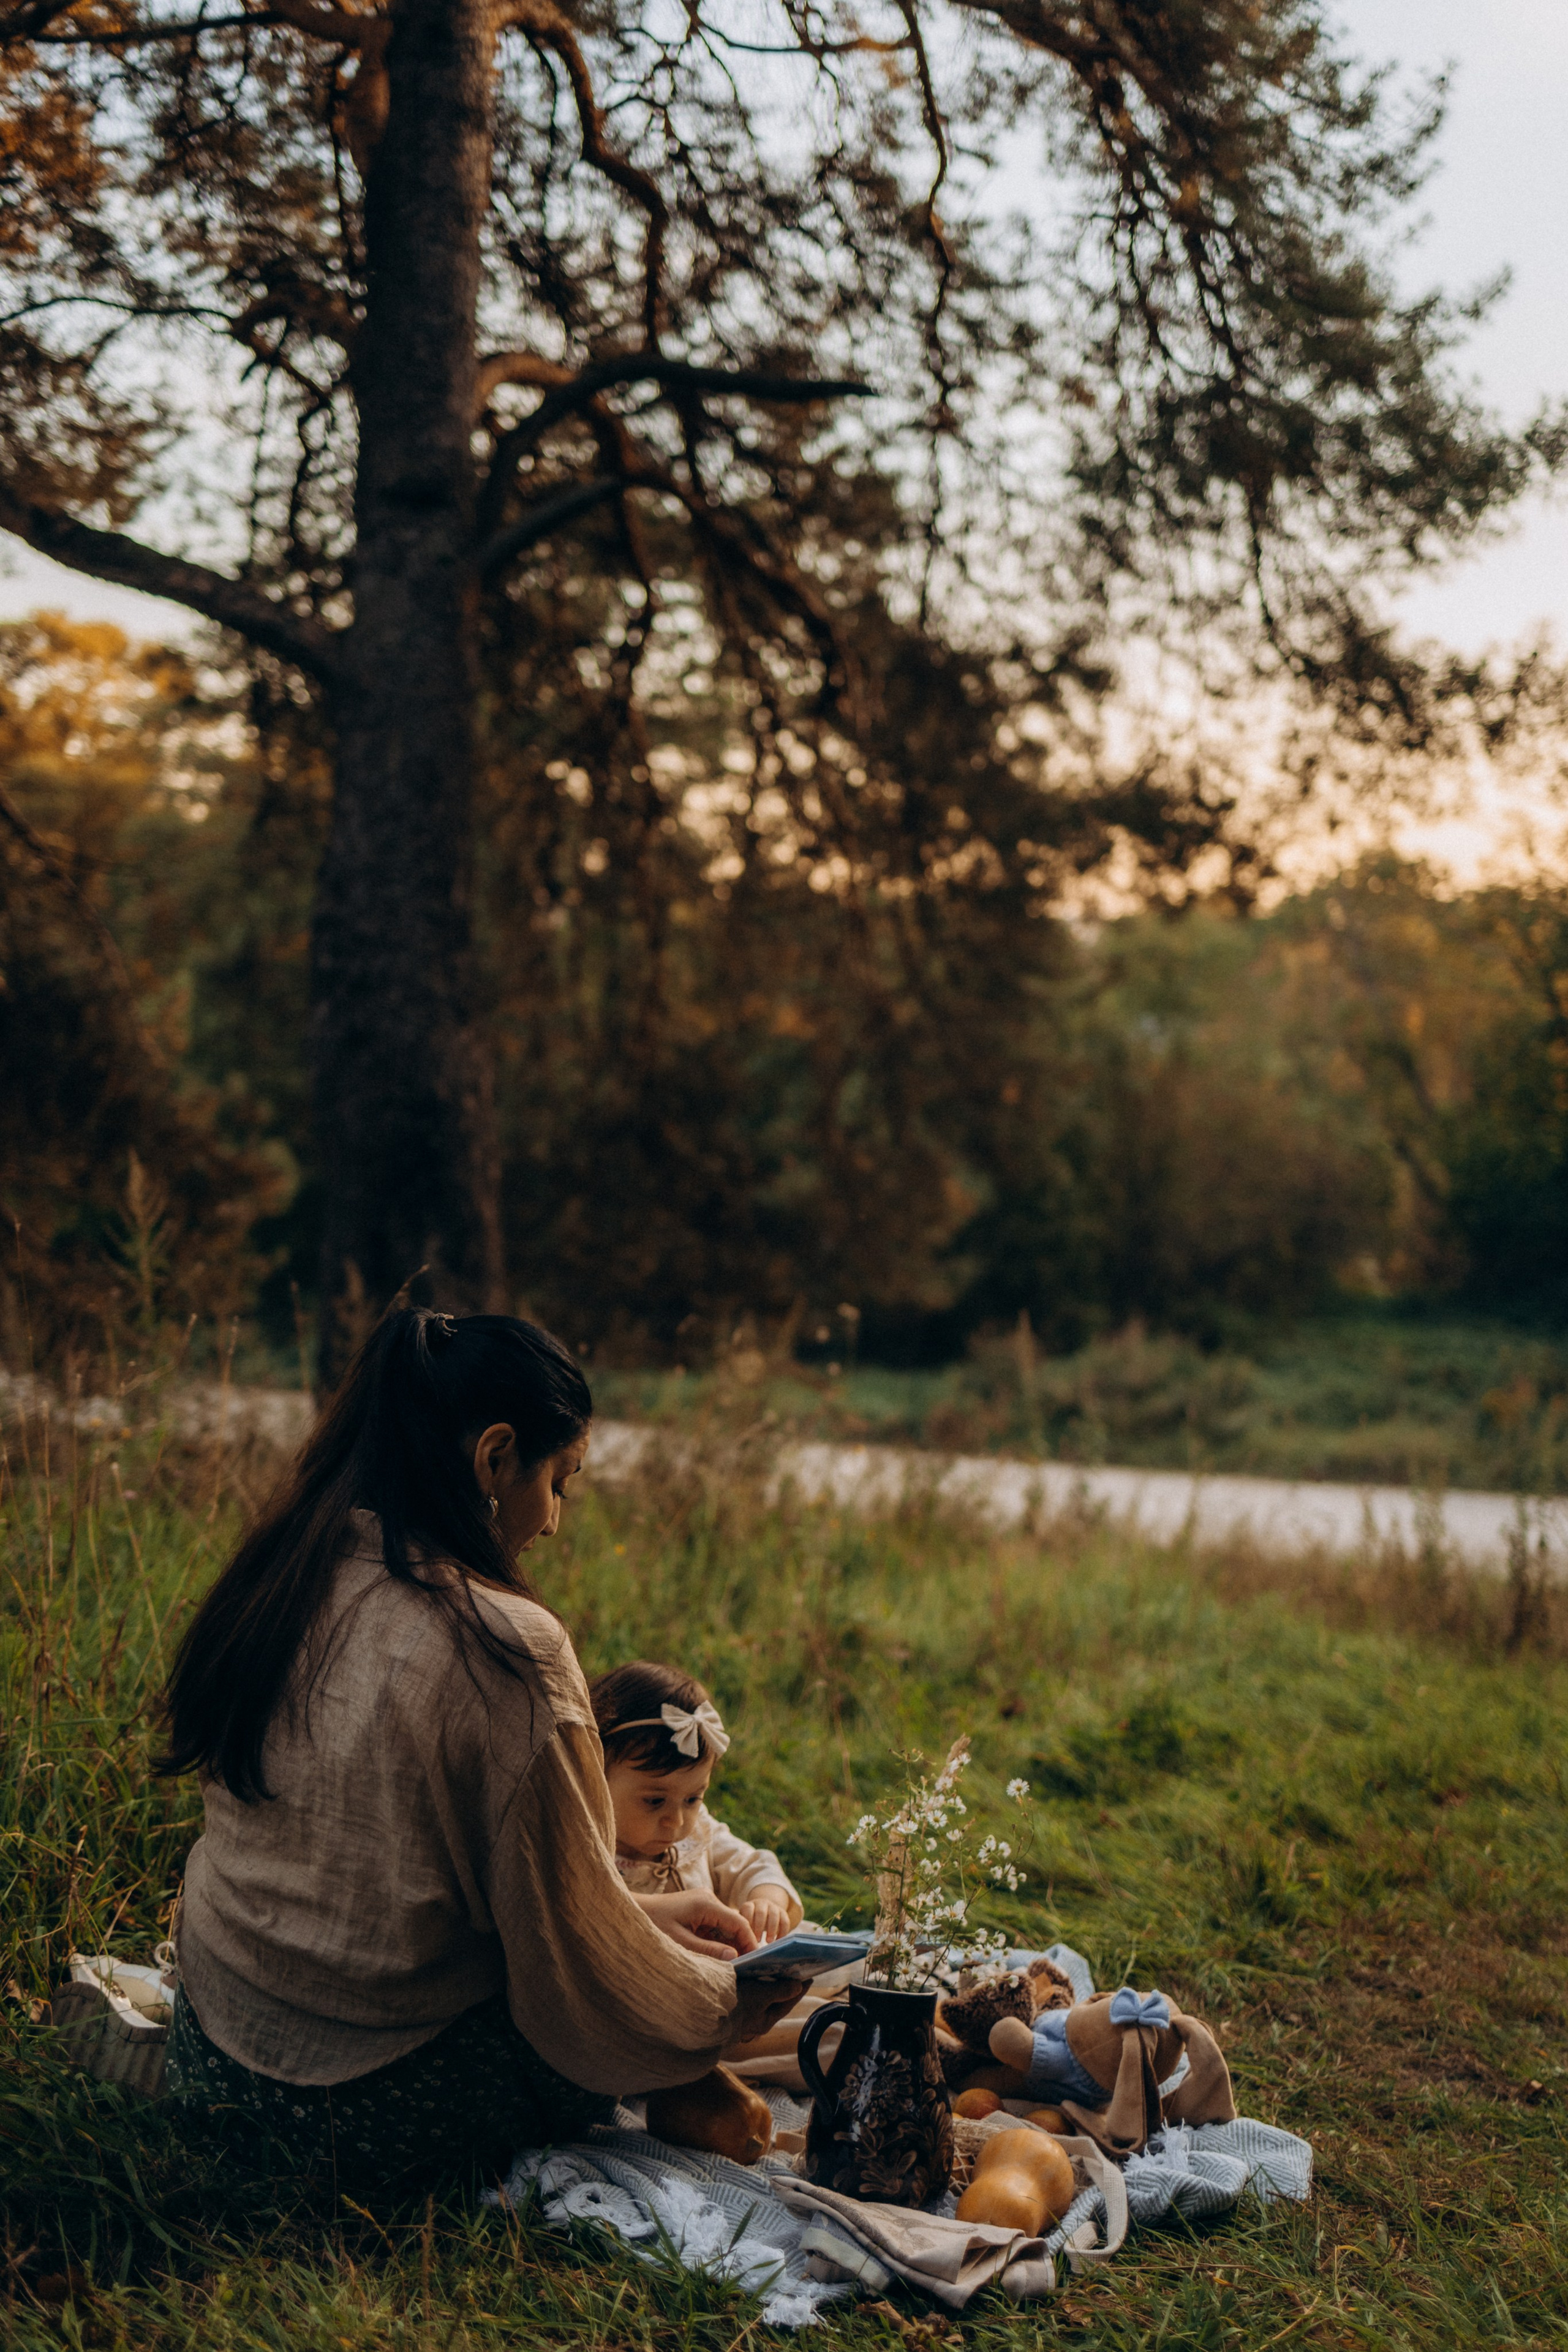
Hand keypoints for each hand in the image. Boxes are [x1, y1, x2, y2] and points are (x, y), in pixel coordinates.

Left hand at [634, 1889, 758, 1960]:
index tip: (757, 1959)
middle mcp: (708, 1899)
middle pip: (734, 1923)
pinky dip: (717, 1941)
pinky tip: (720, 1957)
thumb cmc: (652, 1925)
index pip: (738, 1922)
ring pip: (725, 1926)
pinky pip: (714, 1927)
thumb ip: (707, 1950)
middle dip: (741, 1944)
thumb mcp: (680, 1942)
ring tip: (736, 1966)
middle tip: (748, 1967)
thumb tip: (734, 1957)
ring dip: (729, 1944)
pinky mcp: (698, 1910)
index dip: (749, 1941)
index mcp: (706, 1903)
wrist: (632, 1911)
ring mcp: (703, 1903)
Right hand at [726, 1974, 811, 2046]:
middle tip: (796, 1970)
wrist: (703, 2014)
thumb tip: (798, 1986)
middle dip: (786, 1986)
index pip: (788, 2003)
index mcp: (765, 2021)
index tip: (810, 1976)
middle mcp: (756, 2022)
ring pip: (763, 1999)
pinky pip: (752, 1996)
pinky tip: (756, 1976)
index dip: (800, 1989)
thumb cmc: (733, 2006)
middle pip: (777, 2001)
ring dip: (771, 1985)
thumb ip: (779, 1991)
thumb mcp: (759, 1996)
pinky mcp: (734, 2009)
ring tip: (779, 1971)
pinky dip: (757, 1986)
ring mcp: (745, 2016)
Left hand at [739, 1891, 795, 1944]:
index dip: (748, 1922)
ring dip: (771, 1929)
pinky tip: (778, 1941)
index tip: (747, 1935)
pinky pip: (785, 1921)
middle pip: (761, 1912)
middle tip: (757, 1941)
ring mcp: (773, 1907)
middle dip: (759, 1927)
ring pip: (774, 1915)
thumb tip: (737, 1947)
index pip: (748, 1909)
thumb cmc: (750, 1923)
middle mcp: (761, 1903)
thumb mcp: (744, 1922)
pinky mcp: (783, 1913)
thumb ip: (741, 1930)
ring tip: (768, 1942)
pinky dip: (782, 1931)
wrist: (764, 1911)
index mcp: (749, 1905)